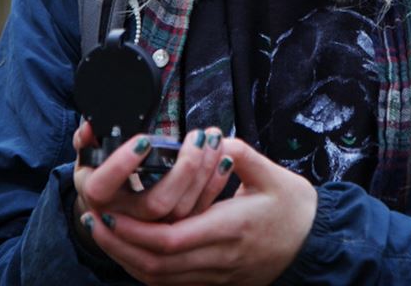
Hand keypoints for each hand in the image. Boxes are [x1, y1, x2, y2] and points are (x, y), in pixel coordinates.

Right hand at [72, 121, 232, 241]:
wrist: (112, 211)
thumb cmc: (104, 176)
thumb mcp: (89, 156)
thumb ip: (87, 138)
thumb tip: (89, 127)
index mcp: (98, 197)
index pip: (103, 188)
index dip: (121, 165)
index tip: (144, 140)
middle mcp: (123, 218)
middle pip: (154, 203)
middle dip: (181, 169)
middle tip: (196, 138)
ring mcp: (151, 228)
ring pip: (181, 209)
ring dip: (202, 173)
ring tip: (213, 142)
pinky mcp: (175, 229)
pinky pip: (198, 211)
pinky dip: (214, 185)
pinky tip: (224, 160)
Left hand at [78, 138, 317, 285]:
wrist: (316, 247)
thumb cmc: (297, 210)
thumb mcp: (274, 175)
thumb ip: (243, 154)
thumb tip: (217, 138)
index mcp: (230, 229)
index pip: (170, 239)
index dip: (134, 231)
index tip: (111, 211)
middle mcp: (219, 258)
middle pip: (156, 264)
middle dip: (119, 246)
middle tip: (95, 222)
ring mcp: (217, 275)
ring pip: (160, 279)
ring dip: (127, 260)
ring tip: (105, 235)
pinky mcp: (217, 282)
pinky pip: (173, 284)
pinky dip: (146, 270)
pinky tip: (132, 252)